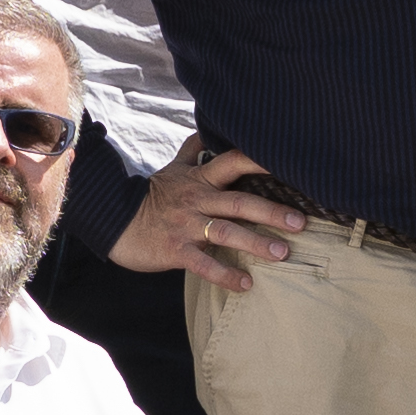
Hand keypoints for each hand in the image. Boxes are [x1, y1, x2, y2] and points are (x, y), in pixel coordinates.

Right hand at [112, 140, 310, 286]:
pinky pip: (204, 264)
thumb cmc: (151, 196)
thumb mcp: (172, 169)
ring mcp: (186, 226)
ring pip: (225, 232)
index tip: (289, 163)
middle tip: (300, 222)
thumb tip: (207, 130)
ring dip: (256, 243)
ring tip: (282, 253)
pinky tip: (246, 283)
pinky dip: (226, 274)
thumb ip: (193, 151)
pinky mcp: (176, 250)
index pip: (233, 162)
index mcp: (199, 179)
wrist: (115, 221)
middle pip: (238, 203)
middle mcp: (197, 200)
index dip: (260, 160)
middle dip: (271, 212)